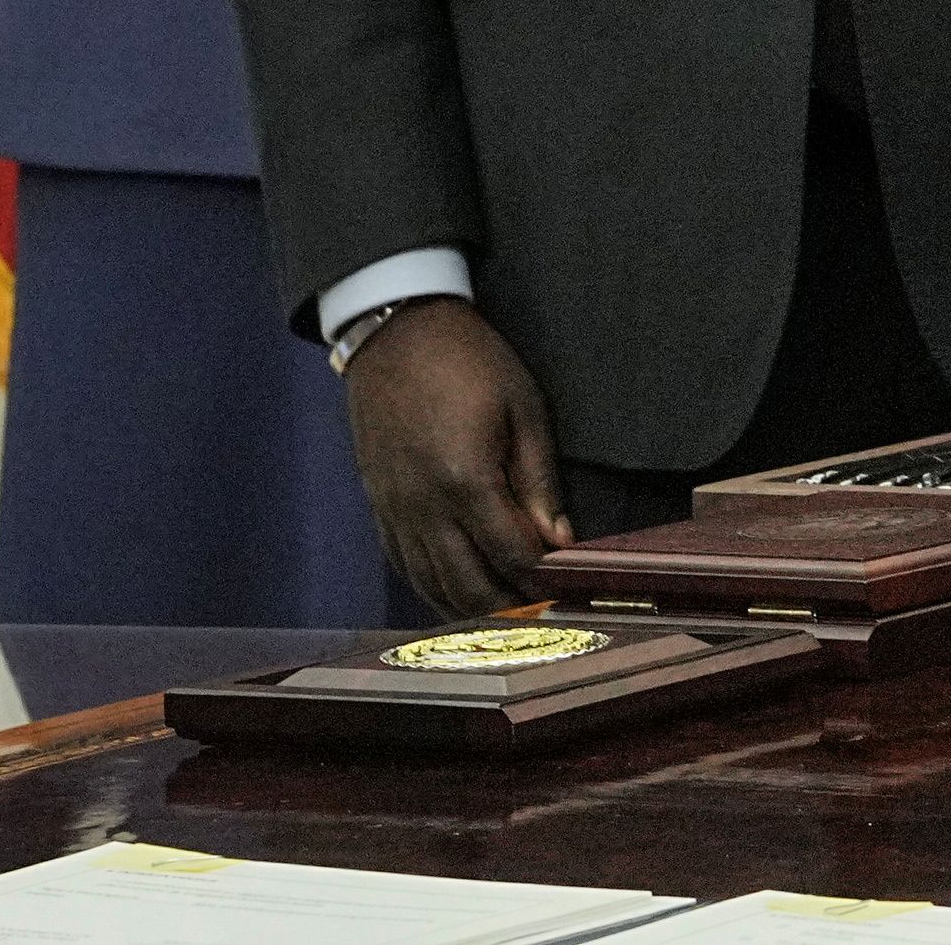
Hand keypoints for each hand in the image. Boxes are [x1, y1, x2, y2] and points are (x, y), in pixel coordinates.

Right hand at [342, 299, 566, 614]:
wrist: (396, 332)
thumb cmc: (470, 361)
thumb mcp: (524, 407)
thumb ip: (539, 480)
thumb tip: (560, 539)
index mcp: (465, 481)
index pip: (513, 554)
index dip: (545, 581)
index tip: (571, 594)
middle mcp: (424, 507)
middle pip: (470, 585)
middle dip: (511, 608)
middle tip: (546, 618)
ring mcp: (395, 510)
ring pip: (432, 585)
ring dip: (472, 609)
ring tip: (509, 617)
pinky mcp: (379, 506)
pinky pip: (404, 566)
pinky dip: (433, 589)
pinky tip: (458, 596)